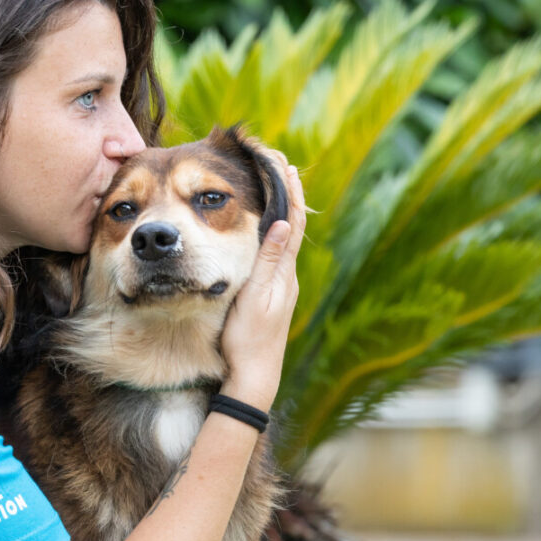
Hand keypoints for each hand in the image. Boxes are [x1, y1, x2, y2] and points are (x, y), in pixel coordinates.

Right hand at [220, 158, 305, 411]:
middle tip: (282, 164)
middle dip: (288, 193)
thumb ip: (268, 260)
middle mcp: (287, 276)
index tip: (286, 164)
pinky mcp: (272, 295)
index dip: (290, 192)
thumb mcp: (254, 298)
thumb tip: (284, 222)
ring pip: (286, 238)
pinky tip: (269, 229)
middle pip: (293, 225)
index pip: (292, 223)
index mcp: (284, 273)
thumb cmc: (248, 340)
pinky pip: (277, 253)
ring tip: (278, 186)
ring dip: (283, 209)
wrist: (254, 377)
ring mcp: (281, 286)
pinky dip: (275, 230)